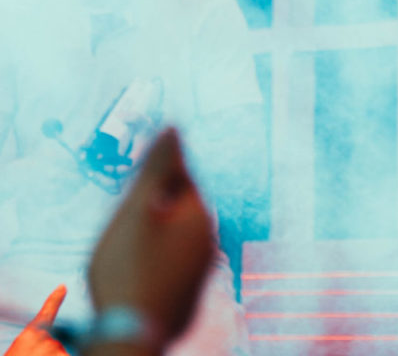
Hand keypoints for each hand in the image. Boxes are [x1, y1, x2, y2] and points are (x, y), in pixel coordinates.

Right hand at [3, 285, 68, 355]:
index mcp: (30, 335)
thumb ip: (34, 345)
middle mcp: (45, 338)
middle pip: (55, 345)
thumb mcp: (20, 350)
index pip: (45, 315)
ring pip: (61, 354)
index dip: (54, 300)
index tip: (63, 287)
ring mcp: (55, 348)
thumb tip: (51, 342)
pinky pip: (68, 355)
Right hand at [86, 129, 213, 344]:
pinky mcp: (188, 293)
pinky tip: (136, 270)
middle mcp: (209, 240)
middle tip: (126, 216)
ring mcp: (201, 269)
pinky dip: (154, 260)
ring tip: (127, 246)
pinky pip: (171, 264)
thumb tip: (173, 126)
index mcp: (199, 214)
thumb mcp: (138, 209)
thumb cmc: (129, 268)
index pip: (183, 177)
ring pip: (175, 237)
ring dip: (154, 234)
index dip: (157, 172)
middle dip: (155, 204)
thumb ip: (157, 168)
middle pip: (179, 207)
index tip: (138, 173)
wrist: (134, 333)